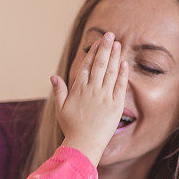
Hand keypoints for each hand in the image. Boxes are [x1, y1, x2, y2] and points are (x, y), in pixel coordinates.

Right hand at [51, 31, 127, 164]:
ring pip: (110, 72)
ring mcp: (104, 96)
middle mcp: (92, 90)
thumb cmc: (72, 128)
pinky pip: (120, 85)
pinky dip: (122, 73)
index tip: (98, 41)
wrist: (84, 144)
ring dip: (114, 56)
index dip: (93, 52)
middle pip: (99, 64)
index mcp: (78, 89)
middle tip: (110, 34)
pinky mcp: (116, 105)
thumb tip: (53, 76)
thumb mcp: (61, 109)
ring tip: (118, 43)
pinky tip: (124, 62)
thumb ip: (59, 91)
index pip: (86, 66)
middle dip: (105, 48)